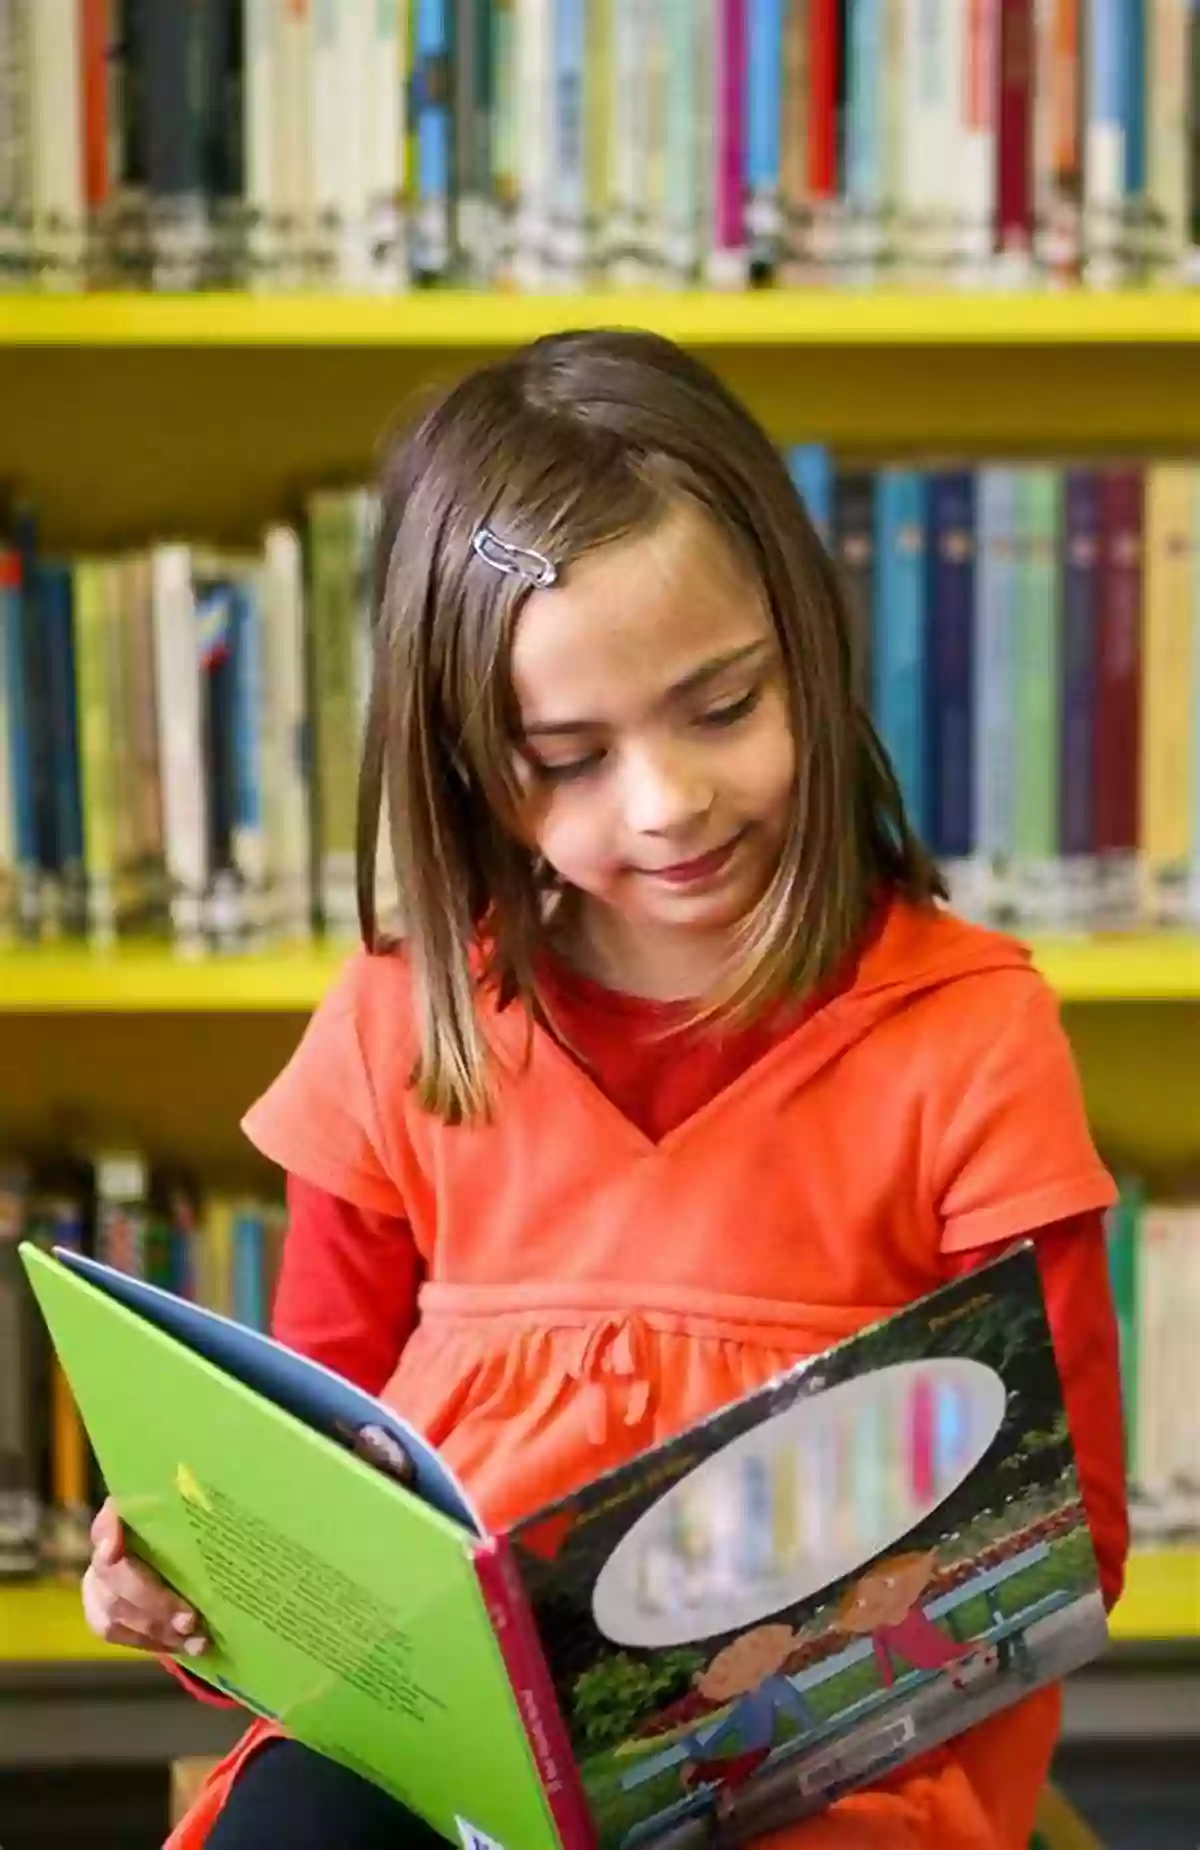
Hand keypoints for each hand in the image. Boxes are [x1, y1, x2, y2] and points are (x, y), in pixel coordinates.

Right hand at [82, 1497, 207, 1657]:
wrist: (163, 1555)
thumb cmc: (184, 1532)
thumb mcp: (187, 1517)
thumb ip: (188, 1508)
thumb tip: (206, 1495)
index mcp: (120, 1517)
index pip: (106, 1519)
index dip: (108, 1532)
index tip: (114, 1549)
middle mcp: (102, 1550)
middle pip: (114, 1577)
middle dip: (153, 1602)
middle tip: (189, 1619)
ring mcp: (95, 1586)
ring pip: (115, 1614)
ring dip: (159, 1631)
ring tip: (197, 1640)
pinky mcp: (99, 1616)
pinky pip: (122, 1635)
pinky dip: (156, 1643)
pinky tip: (186, 1647)